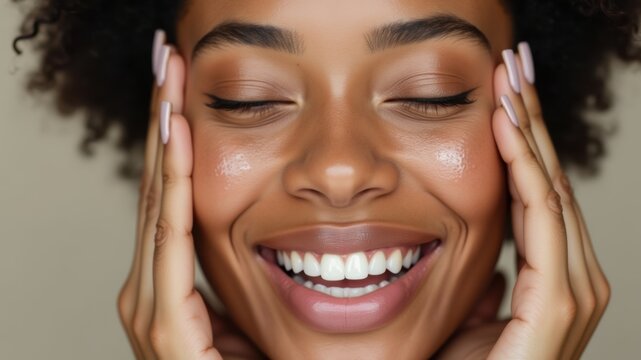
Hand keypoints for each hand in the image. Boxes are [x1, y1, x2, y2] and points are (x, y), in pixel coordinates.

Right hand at [116, 37, 261, 359]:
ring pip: (158, 203)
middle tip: (165, 61)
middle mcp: (150, 290)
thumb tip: (262, 237)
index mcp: (169, 285)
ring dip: (163, 137)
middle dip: (160, 122)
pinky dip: (173, 184)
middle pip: (158, 189)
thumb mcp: (247, 315)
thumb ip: (237, 279)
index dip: (174, 141)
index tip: (181, 88)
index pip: (171, 197)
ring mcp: (150, 306)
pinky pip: (170, 237)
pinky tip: (178, 135)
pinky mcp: (161, 322)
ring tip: (167, 78)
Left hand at [437, 43, 609, 358]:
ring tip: (512, 76)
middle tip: (514, 62)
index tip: (504, 88)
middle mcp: (573, 277)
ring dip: (530, 129)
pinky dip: (526, 169)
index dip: (523, 138)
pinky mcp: (559, 303)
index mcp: (554, 275)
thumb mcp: (471, 309)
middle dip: (532, 119)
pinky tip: (508, 128)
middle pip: (552, 181)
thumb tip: (488, 255)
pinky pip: (543, 219)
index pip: (540, 192)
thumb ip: (490, 279)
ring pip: (552, 190)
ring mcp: (573, 291)